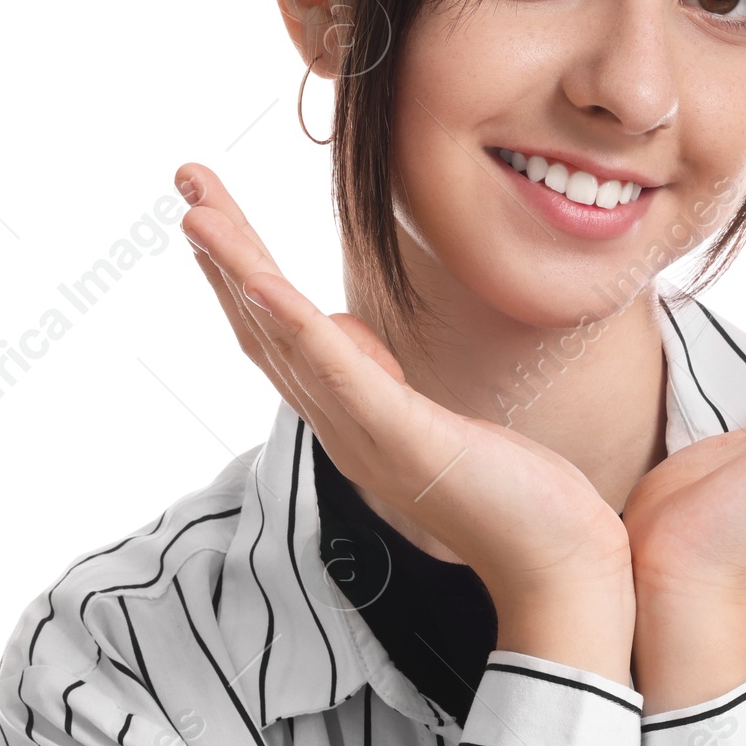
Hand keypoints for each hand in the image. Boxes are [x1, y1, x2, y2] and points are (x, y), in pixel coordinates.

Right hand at [174, 164, 633, 678]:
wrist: (558, 567)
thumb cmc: (512, 496)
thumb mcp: (431, 418)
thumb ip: (380, 381)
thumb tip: (343, 331)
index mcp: (348, 419)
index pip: (277, 334)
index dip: (238, 271)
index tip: (212, 209)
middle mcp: (341, 428)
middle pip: (261, 328)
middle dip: (221, 252)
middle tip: (187, 179)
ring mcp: (367, 435)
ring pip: (284, 341)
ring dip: (237, 274)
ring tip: (198, 213)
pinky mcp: (405, 439)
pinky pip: (337, 374)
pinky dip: (294, 325)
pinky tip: (260, 281)